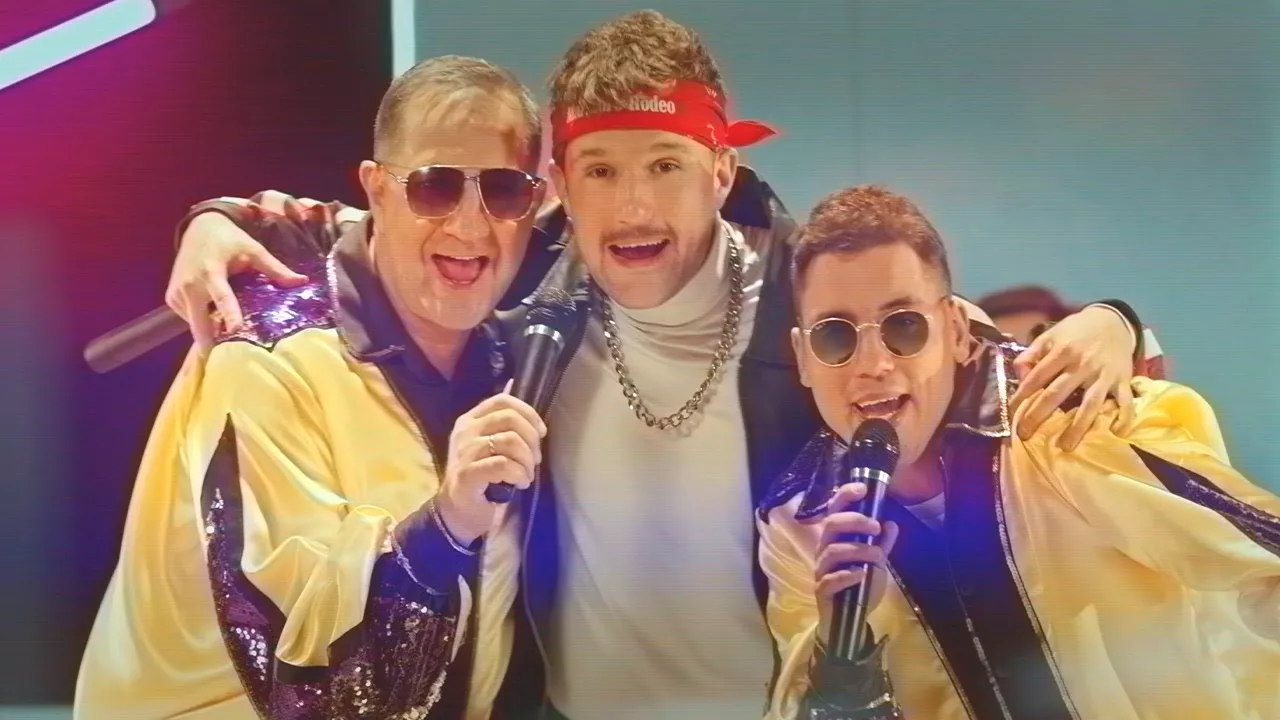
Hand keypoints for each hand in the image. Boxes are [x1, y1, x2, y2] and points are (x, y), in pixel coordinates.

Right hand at [165, 212, 307, 351]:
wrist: (199, 228)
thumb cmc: (230, 240)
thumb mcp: (254, 250)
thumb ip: (275, 269)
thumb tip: (302, 282)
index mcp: (211, 272)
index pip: (222, 298)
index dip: (230, 315)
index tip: (235, 331)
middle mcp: (190, 285)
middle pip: (200, 323)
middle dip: (213, 342)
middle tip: (231, 360)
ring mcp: (177, 293)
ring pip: (195, 325)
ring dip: (210, 331)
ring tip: (227, 333)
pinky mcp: (171, 298)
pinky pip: (189, 319)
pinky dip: (201, 321)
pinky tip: (213, 315)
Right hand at [436, 387, 546, 544]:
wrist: (456, 512)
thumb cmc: (480, 478)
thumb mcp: (489, 445)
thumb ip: (503, 424)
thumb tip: (523, 396)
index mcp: (471, 420)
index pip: (502, 401)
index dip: (528, 413)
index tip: (540, 432)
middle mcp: (465, 432)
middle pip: (509, 419)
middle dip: (531, 439)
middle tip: (534, 460)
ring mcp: (464, 452)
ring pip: (509, 441)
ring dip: (527, 461)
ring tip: (526, 475)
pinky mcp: (467, 475)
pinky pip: (503, 465)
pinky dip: (519, 473)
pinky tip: (520, 483)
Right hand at [805, 482, 900, 645]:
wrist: (849, 622)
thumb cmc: (859, 587)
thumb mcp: (876, 565)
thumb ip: (882, 545)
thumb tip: (891, 523)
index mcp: (836, 539)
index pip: (835, 511)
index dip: (845, 496)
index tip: (862, 489)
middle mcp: (825, 550)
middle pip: (831, 525)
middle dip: (854, 521)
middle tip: (875, 527)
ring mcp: (821, 570)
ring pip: (832, 551)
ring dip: (857, 550)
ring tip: (878, 555)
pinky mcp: (822, 590)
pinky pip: (830, 579)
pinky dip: (846, 575)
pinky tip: (861, 575)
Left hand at [1010, 305, 1135, 449]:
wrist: (1113, 321)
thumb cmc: (1076, 331)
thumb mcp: (1051, 334)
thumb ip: (1032, 353)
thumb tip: (1019, 375)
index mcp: (1062, 351)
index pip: (1037, 377)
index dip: (1022, 395)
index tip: (1010, 412)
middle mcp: (1082, 364)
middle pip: (1057, 394)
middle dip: (1039, 416)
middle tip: (1024, 435)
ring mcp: (1104, 374)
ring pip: (1090, 404)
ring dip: (1078, 427)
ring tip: (1065, 447)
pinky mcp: (1123, 380)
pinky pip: (1125, 402)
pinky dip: (1124, 417)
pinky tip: (1115, 432)